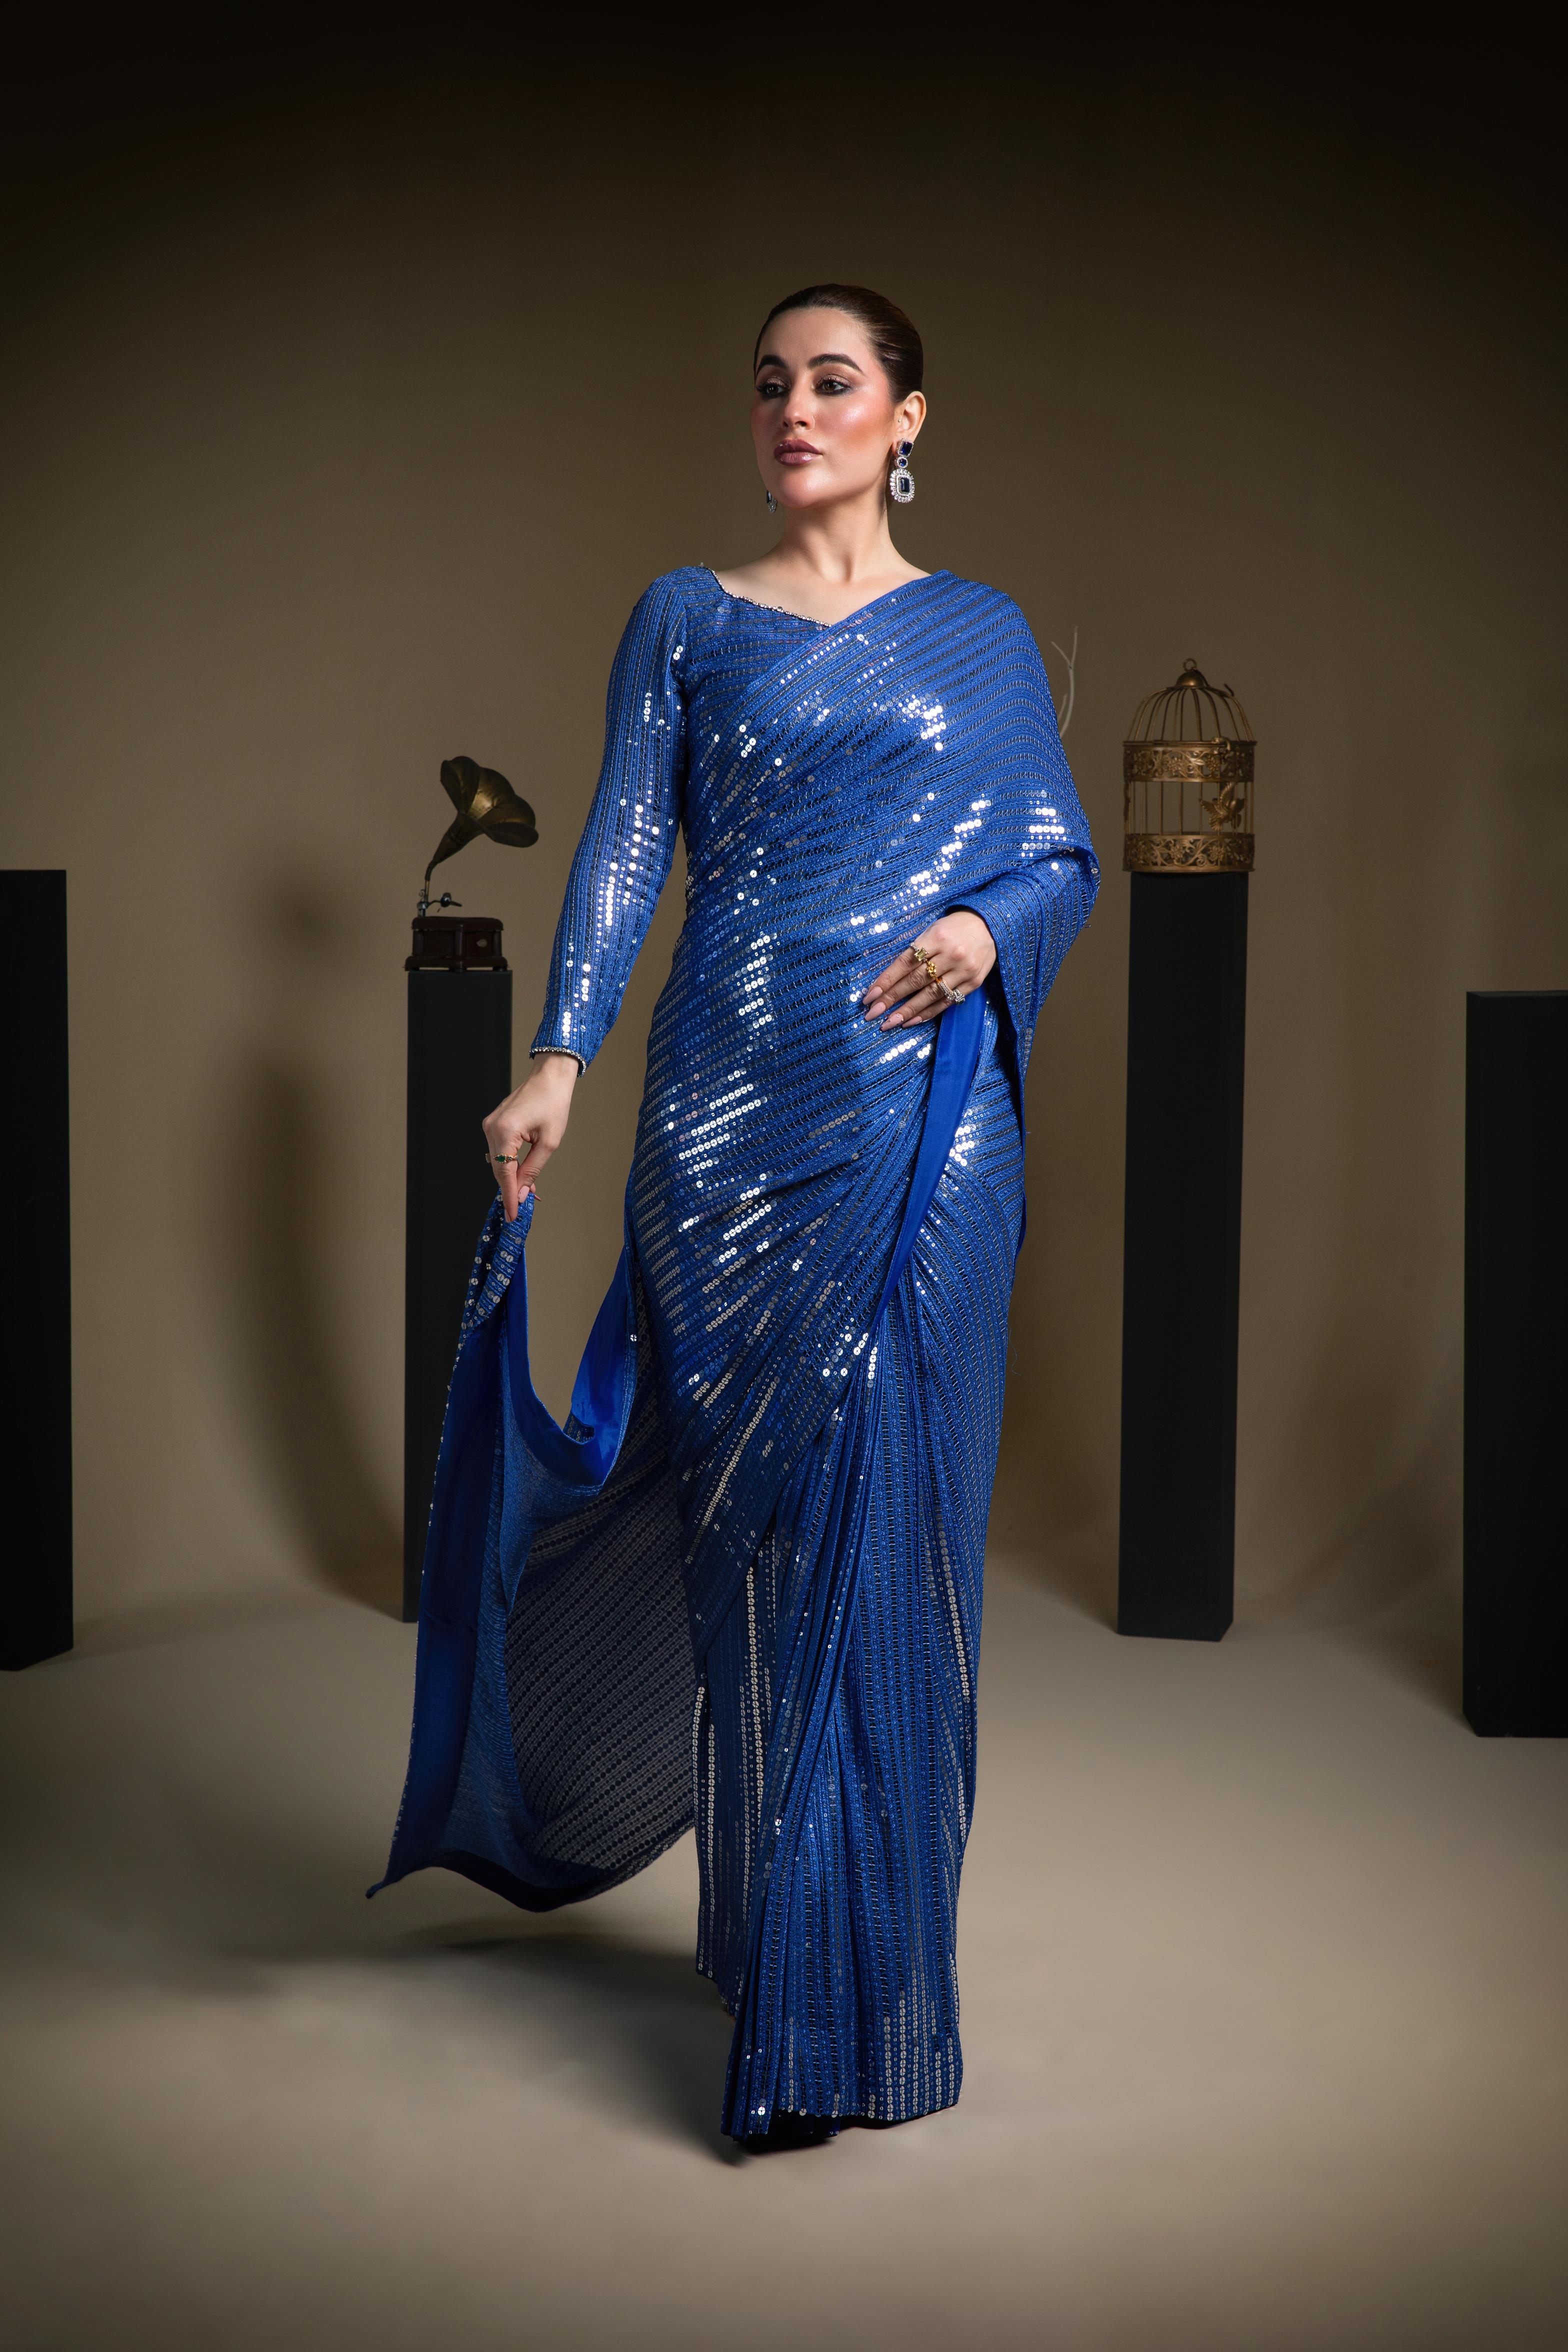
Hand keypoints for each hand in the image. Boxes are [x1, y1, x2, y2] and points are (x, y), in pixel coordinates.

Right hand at [482, 1054, 578, 1221]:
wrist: (549, 1077)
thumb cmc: (553, 1104)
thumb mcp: (549, 1142)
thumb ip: (532, 1170)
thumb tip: (521, 1193)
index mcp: (505, 1131)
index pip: (504, 1173)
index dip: (509, 1196)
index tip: (513, 1215)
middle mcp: (491, 1128)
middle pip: (498, 1170)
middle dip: (511, 1189)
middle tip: (524, 1207)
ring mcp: (490, 1125)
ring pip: (498, 1162)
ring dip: (511, 1177)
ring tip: (528, 1192)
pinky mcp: (493, 1124)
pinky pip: (499, 1150)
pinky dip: (510, 1164)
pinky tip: (522, 1174)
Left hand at [861, 911, 995, 1030]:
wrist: (992, 926)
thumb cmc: (955, 928)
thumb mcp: (933, 930)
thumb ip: (915, 951)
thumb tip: (888, 978)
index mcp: (936, 937)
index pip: (905, 962)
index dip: (886, 980)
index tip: (869, 996)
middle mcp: (950, 955)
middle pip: (915, 980)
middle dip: (891, 999)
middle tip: (872, 1014)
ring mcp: (963, 971)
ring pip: (930, 995)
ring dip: (907, 1011)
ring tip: (888, 1023)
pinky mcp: (973, 983)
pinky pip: (946, 1002)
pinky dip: (927, 1013)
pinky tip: (911, 1021)